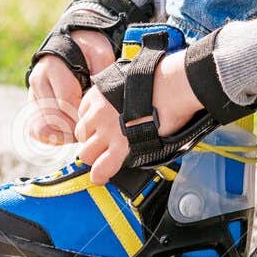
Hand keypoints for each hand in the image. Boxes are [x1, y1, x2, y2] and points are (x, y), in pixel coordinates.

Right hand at [25, 30, 115, 145]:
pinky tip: (68, 137)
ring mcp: (33, 94)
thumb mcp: (100, 54)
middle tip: (92, 129)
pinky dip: (52, 138)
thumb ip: (102, 73)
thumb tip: (102, 99)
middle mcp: (38, 81)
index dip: (82, 114)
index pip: (66, 100)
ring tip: (81, 134)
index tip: (96, 118)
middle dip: (75, 127)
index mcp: (53, 67)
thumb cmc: (89, 51)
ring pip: (42, 127)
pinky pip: (35, 130)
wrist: (72, 44)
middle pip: (54, 116)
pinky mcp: (33, 106)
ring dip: (63, 136)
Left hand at [74, 51, 202, 184]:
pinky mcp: (122, 145)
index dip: (92, 123)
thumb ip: (120, 91)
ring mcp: (108, 129)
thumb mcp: (129, 78)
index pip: (83, 113)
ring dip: (96, 157)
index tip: (100, 127)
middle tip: (105, 144)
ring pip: (87, 152)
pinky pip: (102, 166)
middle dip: (91, 140)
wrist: (175, 85)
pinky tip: (102, 177)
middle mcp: (99, 111)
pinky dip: (101, 174)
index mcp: (100, 93)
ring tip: (106, 160)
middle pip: (81, 134)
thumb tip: (125, 100)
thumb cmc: (161, 79)